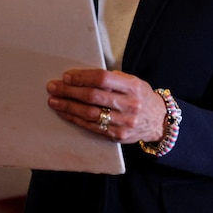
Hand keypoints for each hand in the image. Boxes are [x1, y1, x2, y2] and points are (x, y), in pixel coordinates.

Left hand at [46, 68, 166, 143]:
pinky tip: (65, 114)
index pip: (103, 79)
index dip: (82, 77)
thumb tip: (82, 76)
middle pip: (93, 97)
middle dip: (70, 91)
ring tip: (54, 101)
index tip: (67, 76)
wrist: (159, 121)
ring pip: (90, 114)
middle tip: (53, 87)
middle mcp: (129, 104)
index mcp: (132, 86)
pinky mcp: (118, 136)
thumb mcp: (133, 82)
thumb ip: (113, 79)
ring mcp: (124, 122)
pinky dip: (76, 120)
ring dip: (69, 107)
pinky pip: (92, 127)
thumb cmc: (141, 97)